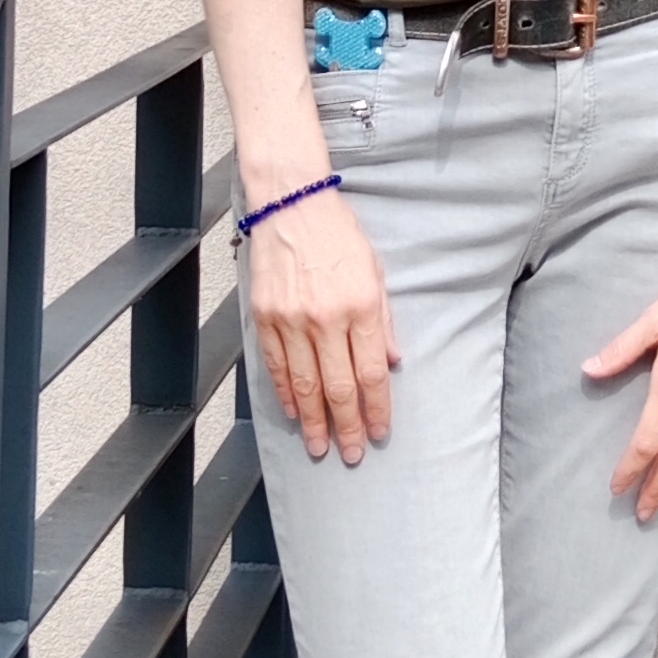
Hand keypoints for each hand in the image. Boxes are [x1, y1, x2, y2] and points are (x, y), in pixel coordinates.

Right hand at [244, 188, 398, 462]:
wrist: (291, 203)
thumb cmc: (339, 234)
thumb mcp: (375, 271)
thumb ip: (384, 320)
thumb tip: (392, 362)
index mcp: (361, 306)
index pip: (372, 373)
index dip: (377, 409)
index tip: (380, 432)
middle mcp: (327, 318)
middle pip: (339, 388)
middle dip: (347, 427)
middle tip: (352, 454)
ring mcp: (292, 320)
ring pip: (304, 386)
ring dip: (314, 422)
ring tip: (320, 447)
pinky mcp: (265, 317)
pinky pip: (276, 367)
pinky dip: (285, 396)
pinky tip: (295, 414)